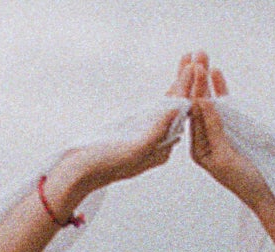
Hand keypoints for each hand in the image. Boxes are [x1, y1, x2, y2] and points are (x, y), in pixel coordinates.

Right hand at [56, 54, 199, 193]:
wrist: (79, 172)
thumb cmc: (102, 165)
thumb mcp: (133, 150)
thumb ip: (156, 132)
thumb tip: (175, 110)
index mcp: (162, 149)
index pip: (181, 115)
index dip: (189, 89)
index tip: (195, 67)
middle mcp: (159, 144)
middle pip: (178, 108)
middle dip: (187, 82)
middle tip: (196, 56)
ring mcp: (149, 138)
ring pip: (169, 107)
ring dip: (178, 84)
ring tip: (187, 62)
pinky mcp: (137, 134)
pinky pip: (157, 111)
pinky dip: (166, 94)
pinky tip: (171, 84)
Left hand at [183, 52, 268, 206]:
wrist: (266, 196)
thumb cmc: (245, 181)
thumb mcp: (225, 156)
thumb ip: (214, 128)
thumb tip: (201, 102)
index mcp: (198, 149)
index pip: (192, 115)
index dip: (193, 90)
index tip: (194, 69)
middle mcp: (204, 141)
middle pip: (198, 105)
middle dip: (197, 79)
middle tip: (197, 54)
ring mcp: (217, 136)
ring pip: (210, 104)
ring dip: (206, 80)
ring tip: (204, 57)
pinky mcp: (231, 133)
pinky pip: (224, 109)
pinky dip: (220, 91)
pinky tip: (217, 75)